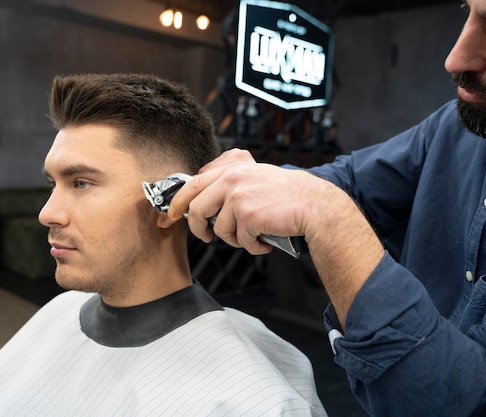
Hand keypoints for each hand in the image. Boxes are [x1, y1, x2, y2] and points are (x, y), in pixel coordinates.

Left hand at [169, 151, 384, 327]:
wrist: (314, 205)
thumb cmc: (285, 195)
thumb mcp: (254, 176)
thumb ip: (228, 181)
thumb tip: (199, 201)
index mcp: (232, 166)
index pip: (193, 182)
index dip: (178, 202)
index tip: (171, 216)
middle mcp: (232, 177)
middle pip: (195, 206)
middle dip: (195, 227)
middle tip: (205, 237)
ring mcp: (238, 195)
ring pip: (218, 229)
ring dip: (235, 239)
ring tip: (254, 236)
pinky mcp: (247, 214)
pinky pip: (238, 240)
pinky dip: (252, 246)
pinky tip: (265, 241)